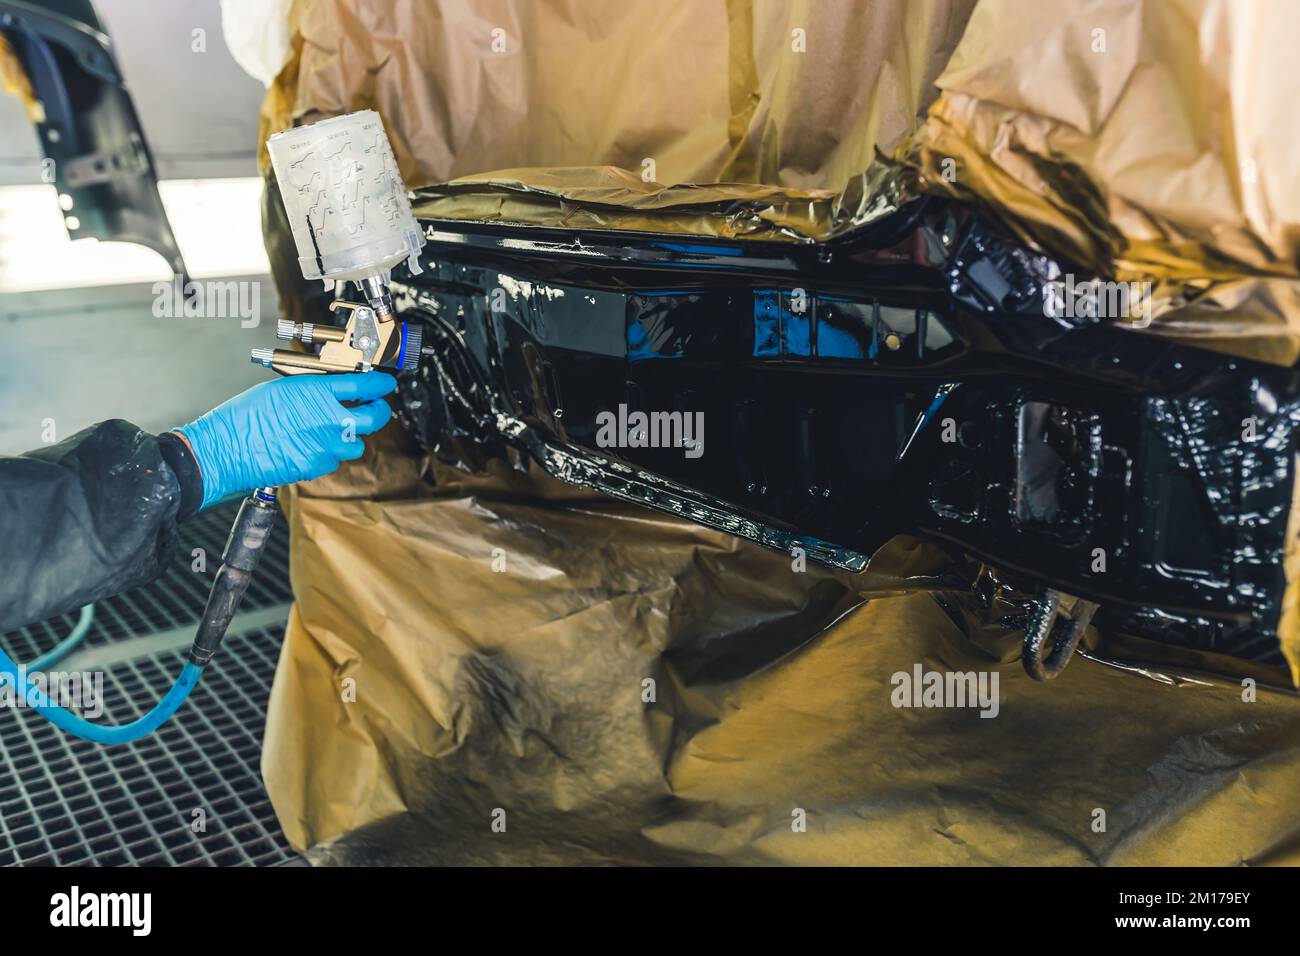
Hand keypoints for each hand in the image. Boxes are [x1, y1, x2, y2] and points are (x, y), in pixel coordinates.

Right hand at [178, 372, 396, 508]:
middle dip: (379, 411)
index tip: (384, 385)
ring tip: (335, 429)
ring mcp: (325, 446)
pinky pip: (334, 459)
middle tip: (374, 407)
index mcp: (317, 393)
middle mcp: (328, 420)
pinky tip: (311, 445)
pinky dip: (329, 452)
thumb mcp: (282, 387)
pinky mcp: (317, 466)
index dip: (380, 385)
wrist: (226, 449)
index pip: (365, 385)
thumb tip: (334, 389)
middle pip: (375, 418)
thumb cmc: (245, 416)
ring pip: (357, 444)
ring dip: (352, 436)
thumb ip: (314, 389)